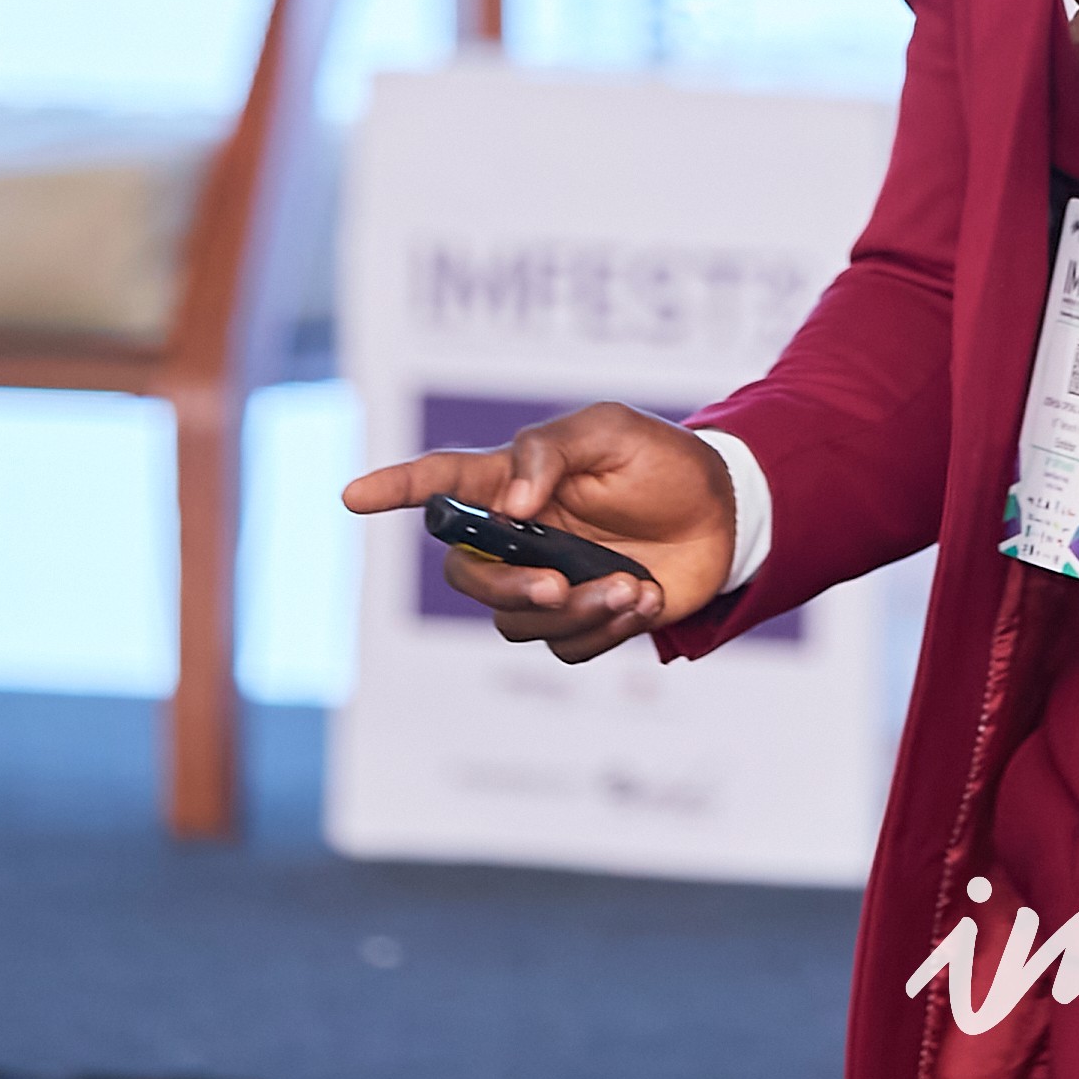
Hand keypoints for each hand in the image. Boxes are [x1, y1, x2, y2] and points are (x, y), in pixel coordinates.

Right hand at [339, 400, 735, 663]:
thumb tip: (508, 504)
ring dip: (575, 611)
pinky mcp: (582, 621)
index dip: (393, 490)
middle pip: (467, 577)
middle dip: (505, 588)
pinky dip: (603, 629)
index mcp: (514, 482)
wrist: (728, 514)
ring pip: (517, 621)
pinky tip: (643, 598)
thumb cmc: (663, 462)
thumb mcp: (610, 431)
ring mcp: (548, 582)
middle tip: (558, 585)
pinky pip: (565, 647)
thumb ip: (549, 452)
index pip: (440, 485)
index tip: (351, 497)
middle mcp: (520, 538)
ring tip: (632, 586)